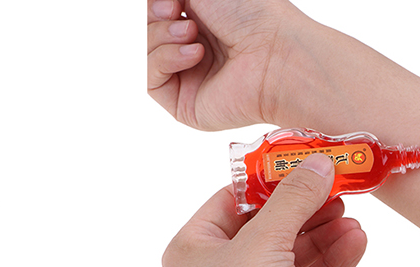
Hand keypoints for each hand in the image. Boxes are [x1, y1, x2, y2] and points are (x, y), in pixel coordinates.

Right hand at [147, 0, 302, 130]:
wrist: (272, 53)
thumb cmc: (252, 14)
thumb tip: (157, 3)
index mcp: (203, 16)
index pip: (160, 11)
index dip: (157, 4)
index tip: (172, 0)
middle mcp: (194, 46)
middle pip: (149, 31)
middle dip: (158, 18)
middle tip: (177, 10)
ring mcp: (186, 76)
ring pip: (147, 54)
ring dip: (162, 37)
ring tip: (192, 35)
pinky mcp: (182, 104)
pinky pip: (151, 80)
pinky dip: (165, 60)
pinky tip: (193, 56)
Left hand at [162, 154, 366, 266]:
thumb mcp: (263, 241)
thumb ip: (292, 198)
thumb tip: (317, 166)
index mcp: (189, 252)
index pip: (228, 201)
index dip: (266, 181)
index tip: (304, 162)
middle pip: (263, 228)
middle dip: (303, 209)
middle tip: (338, 188)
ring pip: (288, 257)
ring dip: (322, 236)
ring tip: (351, 218)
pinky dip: (329, 264)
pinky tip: (355, 243)